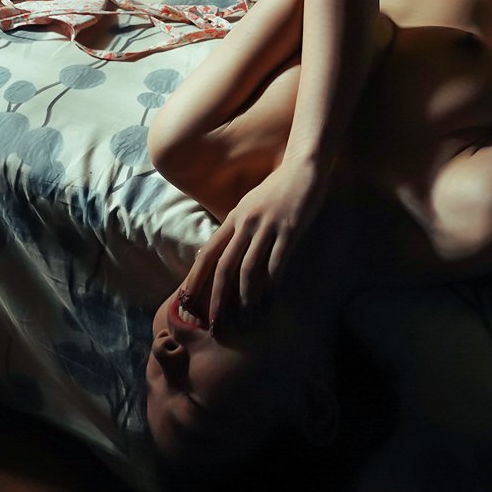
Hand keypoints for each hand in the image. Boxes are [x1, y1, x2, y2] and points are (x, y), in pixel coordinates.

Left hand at [180, 162, 323, 330]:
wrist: (303, 167)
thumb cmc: (278, 189)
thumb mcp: (250, 205)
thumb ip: (237, 226)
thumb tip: (221, 251)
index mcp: (234, 217)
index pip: (208, 252)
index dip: (196, 277)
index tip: (187, 301)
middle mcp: (245, 223)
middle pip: (224, 266)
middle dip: (217, 298)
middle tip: (215, 323)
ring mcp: (267, 226)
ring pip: (249, 268)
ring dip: (246, 296)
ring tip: (246, 317)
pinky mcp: (289, 229)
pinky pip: (277, 263)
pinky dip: (272, 284)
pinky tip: (271, 299)